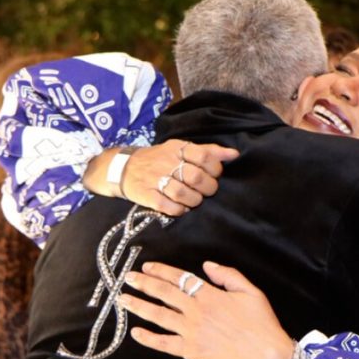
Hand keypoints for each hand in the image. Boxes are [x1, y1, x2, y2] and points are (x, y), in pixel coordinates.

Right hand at [83, 140, 238, 215]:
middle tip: (206, 191)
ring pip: (182, 193)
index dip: (214, 169)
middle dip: (207, 187)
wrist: (123, 168)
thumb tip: (234, 154)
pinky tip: (182, 207)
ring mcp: (154, 179)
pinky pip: (168, 206)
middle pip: (195, 176)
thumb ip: (208, 151)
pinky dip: (179, 210)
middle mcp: (165, 161)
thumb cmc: (159, 159)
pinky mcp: (146, 195)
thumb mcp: (181, 149)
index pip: (204, 156)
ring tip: (195, 200)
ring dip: (194, 200)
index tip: (214, 175)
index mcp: (176, 148)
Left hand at [118, 261, 294, 358]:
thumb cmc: (262, 325)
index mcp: (210, 295)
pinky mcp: (191, 351)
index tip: (147, 267)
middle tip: (127, 278)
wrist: (266, 358)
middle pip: (164, 294)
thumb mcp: (252, 292)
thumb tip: (207, 266)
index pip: (180, 278)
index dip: (161, 272)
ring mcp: (191, 332)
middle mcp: (196, 311)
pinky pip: (164, 344)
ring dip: (139, 306)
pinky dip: (149, 338)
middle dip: (143, 284)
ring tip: (123, 299)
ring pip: (159, 316)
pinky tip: (136, 333)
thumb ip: (228, 275)